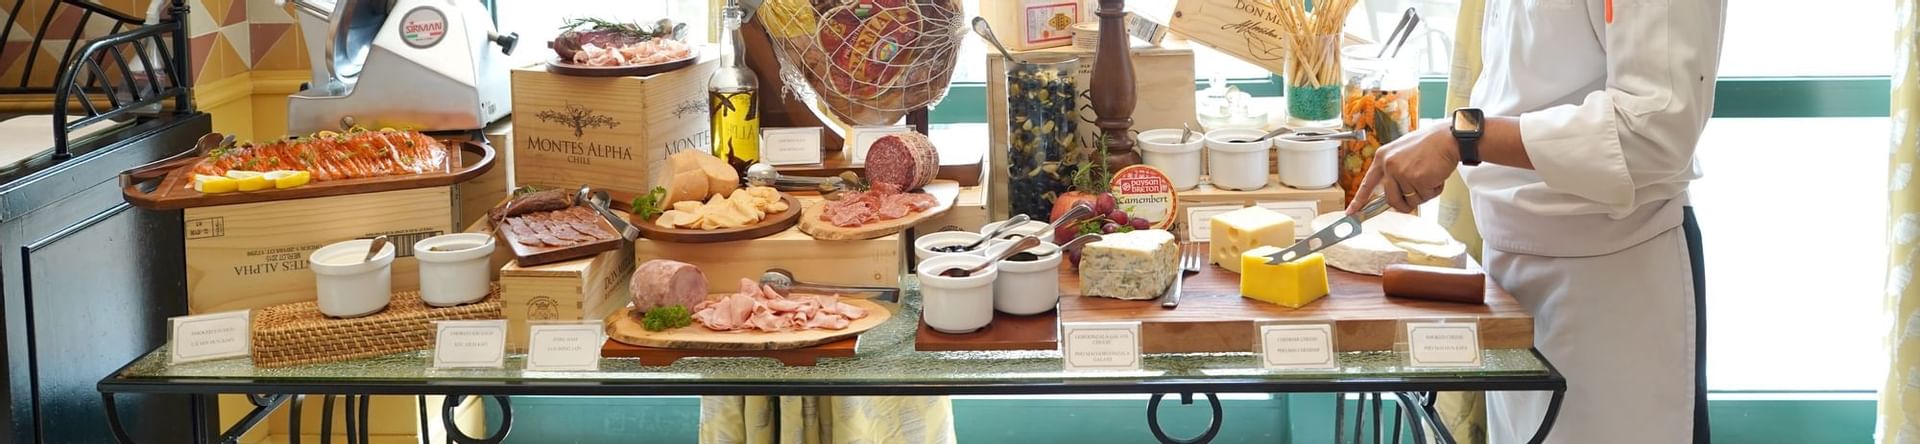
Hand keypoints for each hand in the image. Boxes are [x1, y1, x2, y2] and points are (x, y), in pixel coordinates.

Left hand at [1346, 125, 1460, 214]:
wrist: (1448, 138)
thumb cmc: (1429, 144)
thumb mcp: (1402, 152)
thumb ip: (1394, 170)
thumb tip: (1393, 193)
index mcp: (1382, 157)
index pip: (1367, 183)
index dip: (1359, 200)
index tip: (1351, 212)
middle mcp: (1389, 165)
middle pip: (1391, 200)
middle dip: (1404, 204)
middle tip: (1417, 193)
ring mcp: (1402, 173)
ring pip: (1411, 200)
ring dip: (1424, 193)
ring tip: (1429, 175)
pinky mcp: (1417, 180)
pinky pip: (1425, 197)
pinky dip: (1433, 190)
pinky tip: (1436, 175)